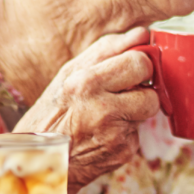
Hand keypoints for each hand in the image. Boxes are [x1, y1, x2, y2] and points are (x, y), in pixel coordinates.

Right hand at [13, 28, 160, 193]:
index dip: (139, 64)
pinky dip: (127, 131)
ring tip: (109, 113)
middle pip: (151, 87)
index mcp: (86, 83)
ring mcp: (115, 133)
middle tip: (125, 91)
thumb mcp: (69, 74)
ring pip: (149, 109)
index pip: (138, 62)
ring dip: (136, 109)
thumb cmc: (54, 112)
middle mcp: (102, 108)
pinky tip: (105, 133)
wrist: (42, 160)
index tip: (131, 68)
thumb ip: (107, 50)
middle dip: (143, 86)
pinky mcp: (124, 151)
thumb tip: (142, 33)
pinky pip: (140, 131)